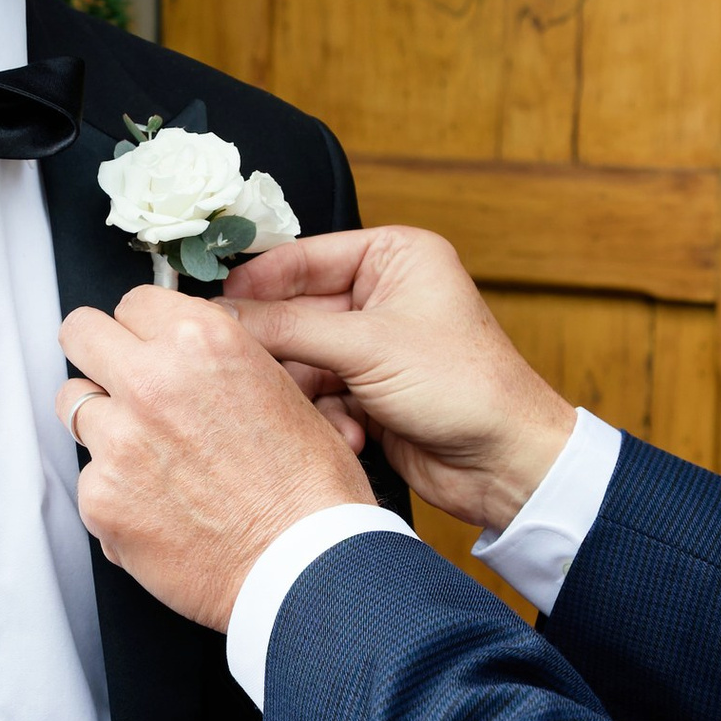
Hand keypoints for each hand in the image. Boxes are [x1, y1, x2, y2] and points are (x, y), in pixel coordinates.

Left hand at [56, 286, 373, 628]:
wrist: (305, 566)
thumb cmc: (310, 489)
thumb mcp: (283, 390)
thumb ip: (218, 362)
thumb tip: (184, 357)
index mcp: (202, 341)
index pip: (133, 302)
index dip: (142, 329)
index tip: (147, 348)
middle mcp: (152, 380)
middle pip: (81, 334)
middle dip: (98, 354)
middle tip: (118, 382)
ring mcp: (119, 440)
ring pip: (74, 405)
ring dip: (102, 422)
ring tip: (145, 455)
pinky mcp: (100, 497)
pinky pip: (88, 477)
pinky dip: (114, 491)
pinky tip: (156, 508)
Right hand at [223, 228, 574, 530]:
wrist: (508, 463)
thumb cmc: (469, 387)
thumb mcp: (368, 346)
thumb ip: (287, 328)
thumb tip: (222, 317)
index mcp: (394, 257)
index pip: (304, 257)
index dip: (256, 283)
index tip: (212, 306)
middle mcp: (383, 295)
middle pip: (295, 313)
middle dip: (280, 350)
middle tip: (242, 368)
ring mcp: (374, 346)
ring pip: (301, 360)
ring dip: (307, 392)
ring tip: (322, 410)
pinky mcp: (369, 391)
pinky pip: (319, 395)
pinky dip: (327, 416)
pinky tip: (352, 433)